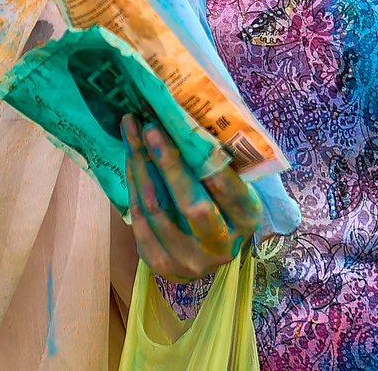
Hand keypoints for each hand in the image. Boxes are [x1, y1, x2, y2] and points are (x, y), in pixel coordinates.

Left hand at [121, 116, 261, 281]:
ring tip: (131, 131)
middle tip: (148, 126)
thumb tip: (191, 113)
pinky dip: (133, 185)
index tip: (181, 124)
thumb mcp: (234, 182)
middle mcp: (222, 246)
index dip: (202, 155)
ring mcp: (189, 260)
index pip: (226, 185)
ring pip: (157, 209)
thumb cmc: (223, 201)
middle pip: (190, 204)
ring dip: (140, 166)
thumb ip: (219, 158)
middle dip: (167, 162)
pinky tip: (131, 158)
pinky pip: (139, 220)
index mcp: (247, 219)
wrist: (210, 249)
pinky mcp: (161, 264)